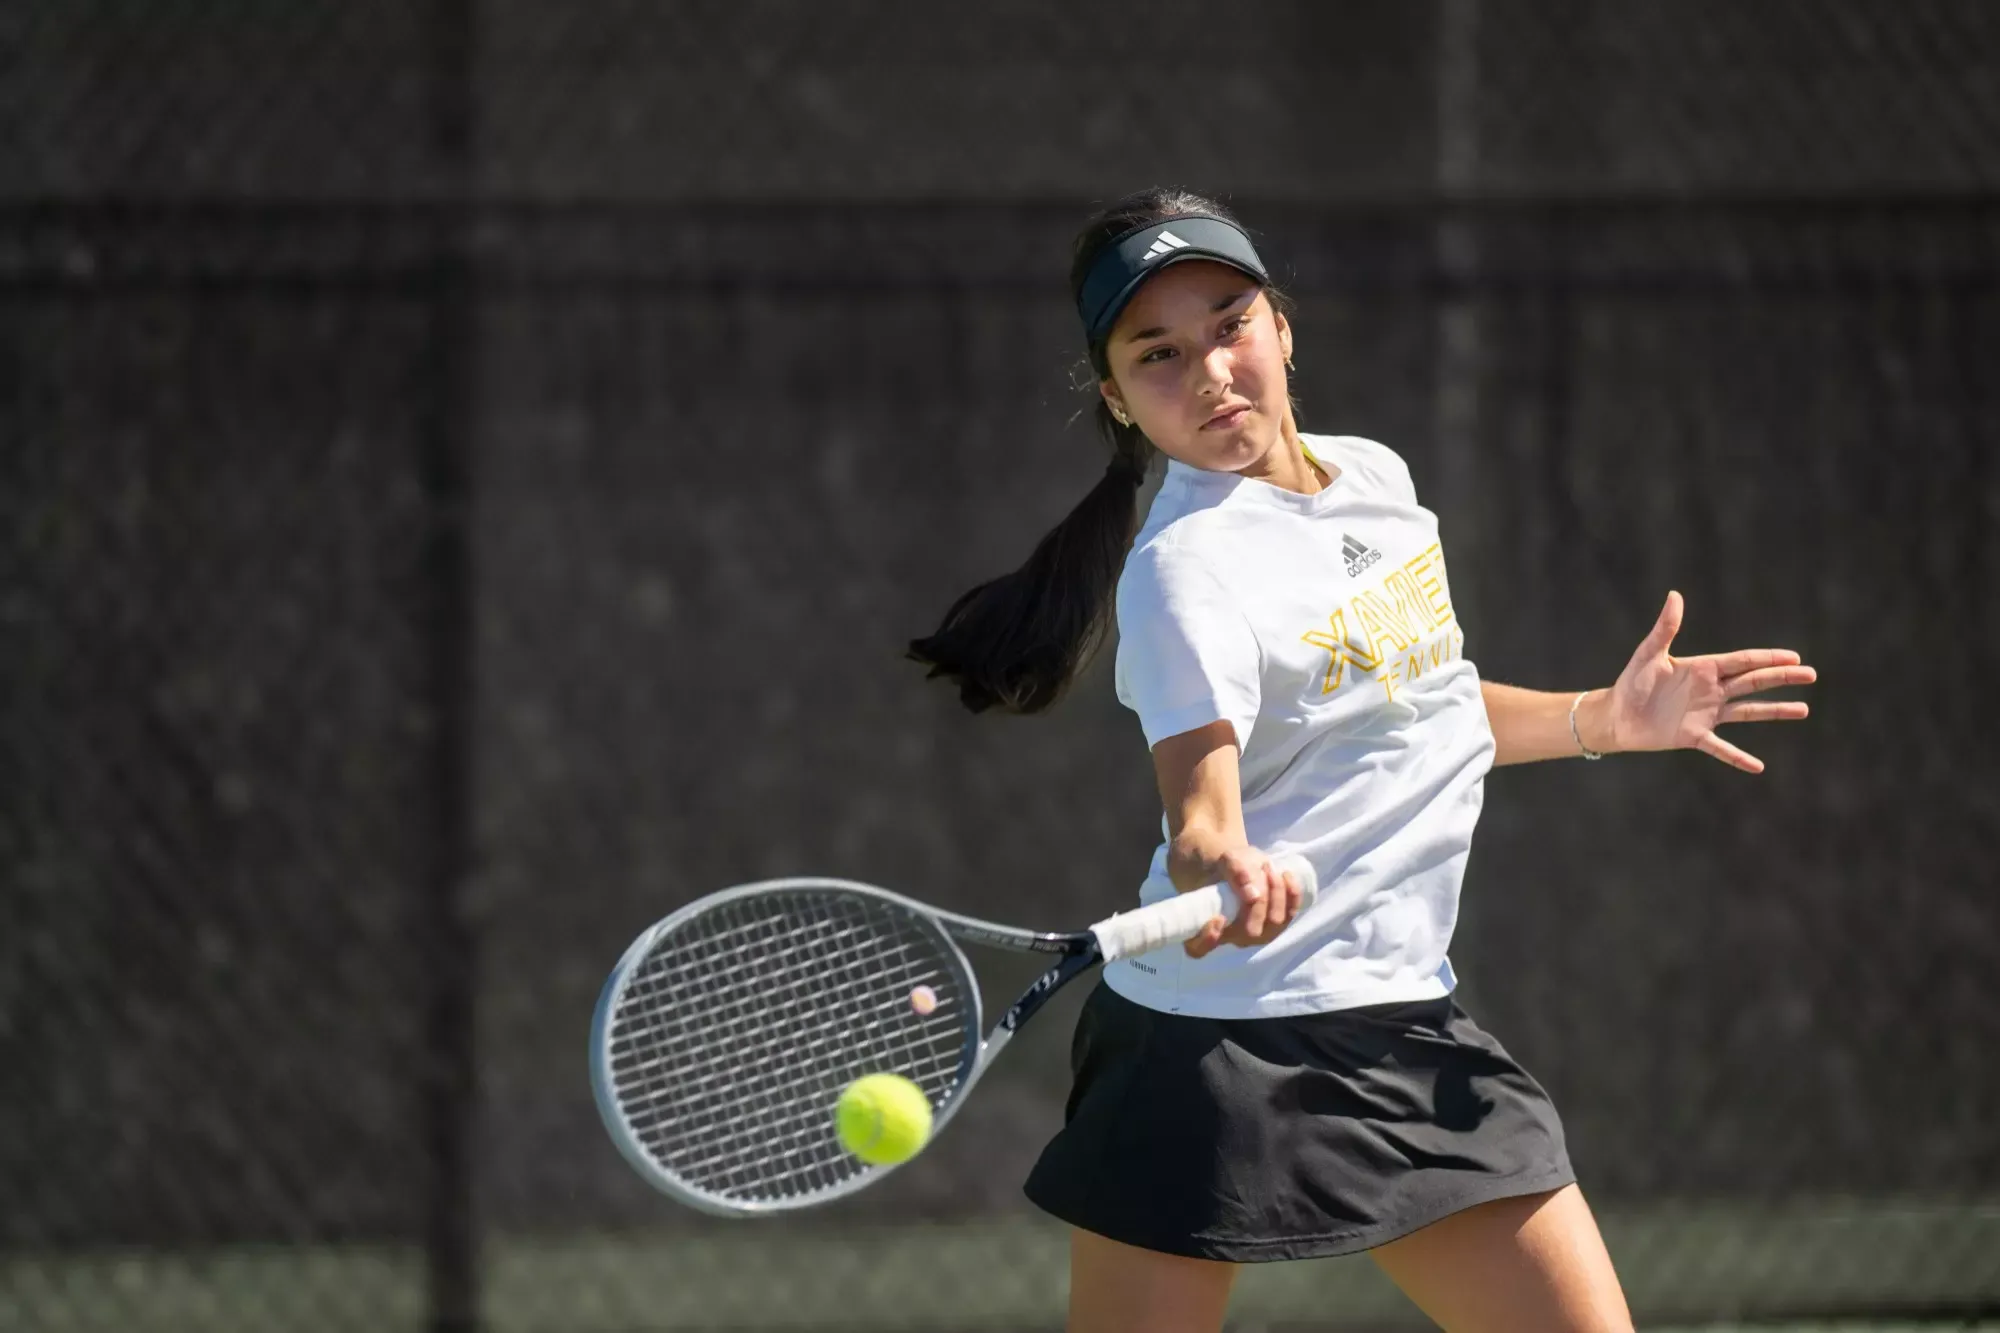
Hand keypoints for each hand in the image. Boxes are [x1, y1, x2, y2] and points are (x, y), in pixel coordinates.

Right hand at [1184, 847, 1306, 958]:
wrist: (1242, 867)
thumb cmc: (1227, 868)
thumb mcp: (1227, 861)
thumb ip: (1235, 872)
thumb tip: (1252, 894)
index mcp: (1207, 926)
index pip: (1199, 948)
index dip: (1207, 939)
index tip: (1217, 918)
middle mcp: (1232, 937)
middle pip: (1250, 931)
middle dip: (1260, 901)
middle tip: (1260, 871)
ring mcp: (1257, 934)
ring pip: (1274, 923)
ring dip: (1276, 893)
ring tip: (1269, 868)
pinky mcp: (1277, 925)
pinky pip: (1289, 915)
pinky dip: (1292, 895)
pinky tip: (1286, 875)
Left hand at [1602, 590, 1815, 772]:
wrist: (1615, 715)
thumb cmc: (1630, 682)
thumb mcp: (1648, 654)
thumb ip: (1665, 628)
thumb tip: (1675, 595)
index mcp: (1703, 668)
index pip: (1742, 661)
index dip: (1768, 658)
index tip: (1794, 657)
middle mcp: (1711, 690)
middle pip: (1753, 683)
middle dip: (1781, 678)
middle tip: (1811, 675)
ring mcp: (1706, 714)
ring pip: (1747, 712)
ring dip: (1774, 711)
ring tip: (1803, 710)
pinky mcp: (1694, 736)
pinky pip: (1720, 748)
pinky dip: (1738, 758)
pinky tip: (1758, 767)